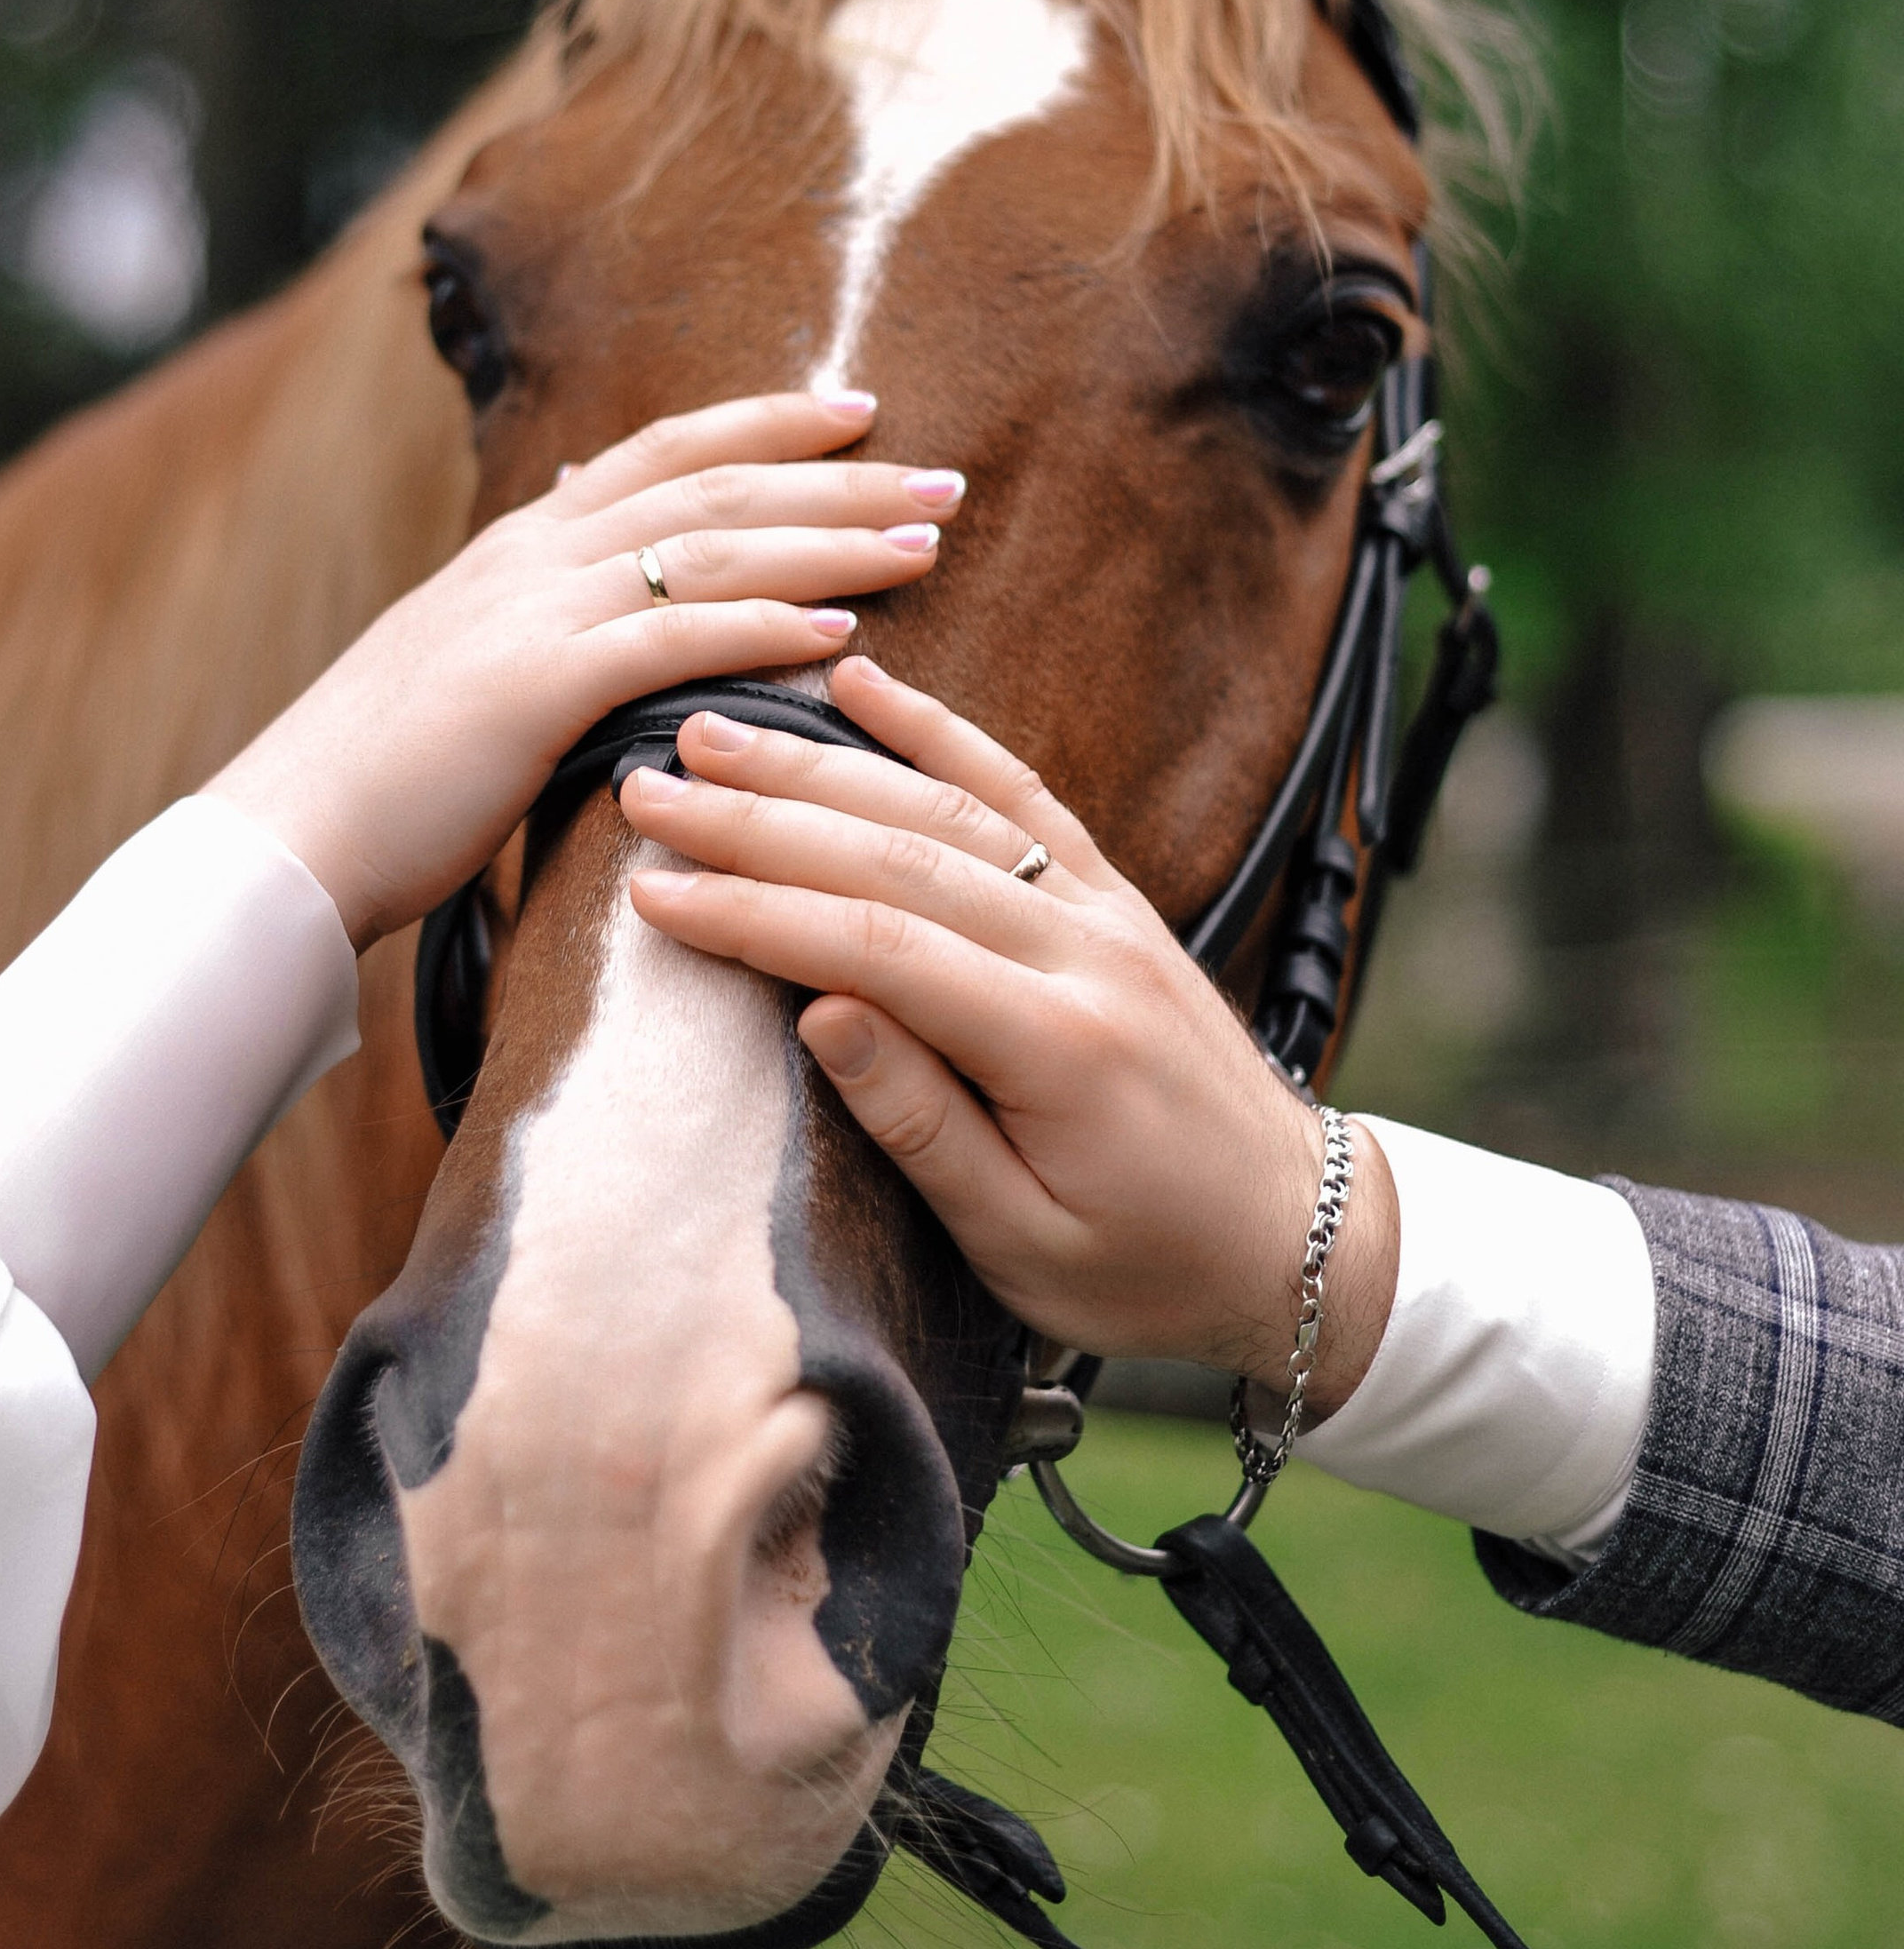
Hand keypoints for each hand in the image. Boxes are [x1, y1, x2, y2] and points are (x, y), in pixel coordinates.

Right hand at [207, 393, 961, 950]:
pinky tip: (840, 631)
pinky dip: (762, 627)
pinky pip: (671, 640)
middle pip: (709, 486)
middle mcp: (531, 555)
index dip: (764, 424)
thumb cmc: (381, 773)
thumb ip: (533, 606)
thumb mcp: (462, 659)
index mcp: (519, 543)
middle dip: (835, 476)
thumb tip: (586, 551)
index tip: (857, 410)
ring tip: (924, 543)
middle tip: (942, 472)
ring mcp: (531, 613)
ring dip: (827, 541)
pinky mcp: (534, 687)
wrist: (289, 833)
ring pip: (707, 550)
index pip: (663, 452)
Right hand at [619, 656, 1397, 1414]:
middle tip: (647, 789)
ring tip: (711, 734)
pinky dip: (938, 730)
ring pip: (948, 810)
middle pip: (898, 860)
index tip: (653, 893)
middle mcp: (1086, 953)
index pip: (881, 954)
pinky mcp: (1113, 895)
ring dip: (821, 764)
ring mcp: (1106, 911)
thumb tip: (819, 1013)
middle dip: (761, 820)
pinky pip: (1018, 790)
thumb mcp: (1028, 1246)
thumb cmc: (1150, 1265)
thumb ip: (926, 1127)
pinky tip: (864, 683)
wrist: (1301, 1234)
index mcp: (1060, 1049)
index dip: (756, 916)